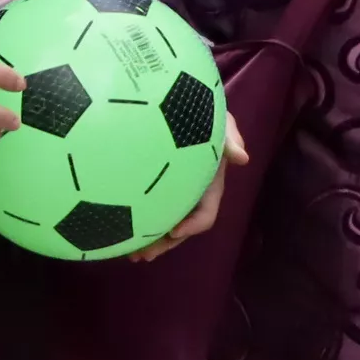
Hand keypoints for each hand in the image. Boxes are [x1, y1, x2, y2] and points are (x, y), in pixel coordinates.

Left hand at [131, 116, 247, 260]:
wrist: (180, 104)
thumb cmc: (205, 114)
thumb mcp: (221, 122)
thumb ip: (231, 138)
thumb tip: (242, 158)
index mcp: (209, 185)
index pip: (206, 213)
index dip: (193, 224)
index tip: (175, 230)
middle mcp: (191, 194)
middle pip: (181, 227)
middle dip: (165, 243)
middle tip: (144, 255)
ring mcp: (173, 193)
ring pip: (163, 223)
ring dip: (148, 240)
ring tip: (128, 254)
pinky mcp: (154, 187)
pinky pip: (147, 209)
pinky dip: (135, 222)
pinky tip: (117, 230)